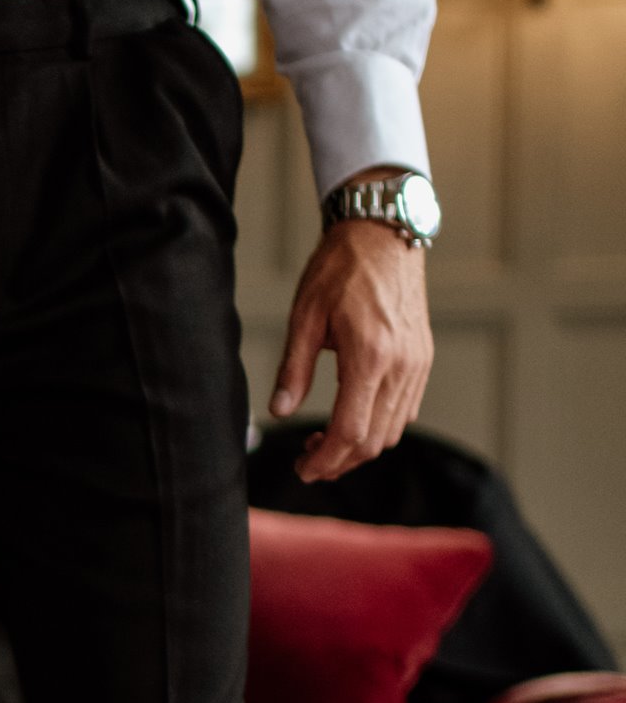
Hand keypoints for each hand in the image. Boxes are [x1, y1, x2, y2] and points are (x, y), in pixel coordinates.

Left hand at [269, 194, 433, 483]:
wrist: (384, 233)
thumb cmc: (341, 268)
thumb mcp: (305, 317)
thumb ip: (294, 369)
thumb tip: (280, 412)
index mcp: (371, 356)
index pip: (350, 432)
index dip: (325, 460)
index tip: (302, 469)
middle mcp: (402, 366)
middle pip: (374, 440)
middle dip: (340, 461)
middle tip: (307, 460)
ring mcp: (418, 363)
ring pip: (393, 431)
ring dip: (360, 447)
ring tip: (324, 442)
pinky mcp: (423, 359)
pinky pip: (405, 410)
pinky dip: (379, 426)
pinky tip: (352, 417)